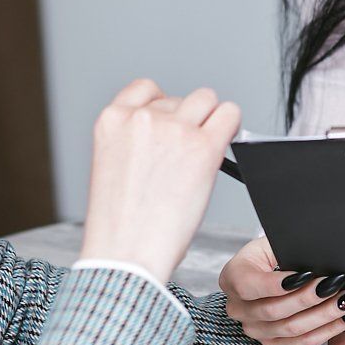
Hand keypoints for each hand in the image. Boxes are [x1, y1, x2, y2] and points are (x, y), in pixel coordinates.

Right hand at [80, 79, 240, 283]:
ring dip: (211, 120)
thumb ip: (136, 142)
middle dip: (189, 119)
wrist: (126, 254)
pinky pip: (230, 115)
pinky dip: (233, 125)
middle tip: (189, 151)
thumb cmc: (120, 226)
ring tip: (206, 150)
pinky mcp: (204, 146)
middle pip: (181, 97)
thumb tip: (171, 136)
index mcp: (111, 120)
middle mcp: (142, 117)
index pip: (145, 89)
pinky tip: (228, 142)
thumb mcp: (112, 168)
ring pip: (208, 100)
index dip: (164, 106)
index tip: (172, 123)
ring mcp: (174, 129)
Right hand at [217, 235, 344, 344]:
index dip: (278, 284)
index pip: (249, 285)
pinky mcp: (272, 343)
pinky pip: (301, 343)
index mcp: (233, 277)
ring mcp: (254, 329)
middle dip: (311, 297)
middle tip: (340, 283)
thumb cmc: (277, 251)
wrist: (273, 268)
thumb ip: (291, 248)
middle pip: (273, 310)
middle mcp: (238, 307)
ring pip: (291, 329)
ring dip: (325, 315)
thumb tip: (320, 252)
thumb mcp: (277, 241)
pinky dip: (328, 330)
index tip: (309, 274)